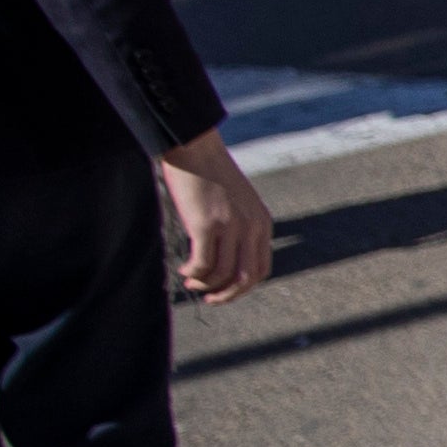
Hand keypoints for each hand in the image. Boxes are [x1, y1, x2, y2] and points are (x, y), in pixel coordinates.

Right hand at [153, 130, 274, 302]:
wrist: (195, 147)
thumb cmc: (210, 175)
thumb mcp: (237, 203)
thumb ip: (240, 228)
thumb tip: (226, 260)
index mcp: (262, 222)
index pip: (262, 268)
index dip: (243, 287)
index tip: (224, 290)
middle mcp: (251, 226)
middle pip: (247, 278)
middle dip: (227, 295)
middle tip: (209, 298)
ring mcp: (230, 226)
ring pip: (222, 274)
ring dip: (204, 285)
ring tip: (190, 281)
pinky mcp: (206, 224)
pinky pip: (202, 264)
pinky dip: (192, 274)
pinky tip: (183, 271)